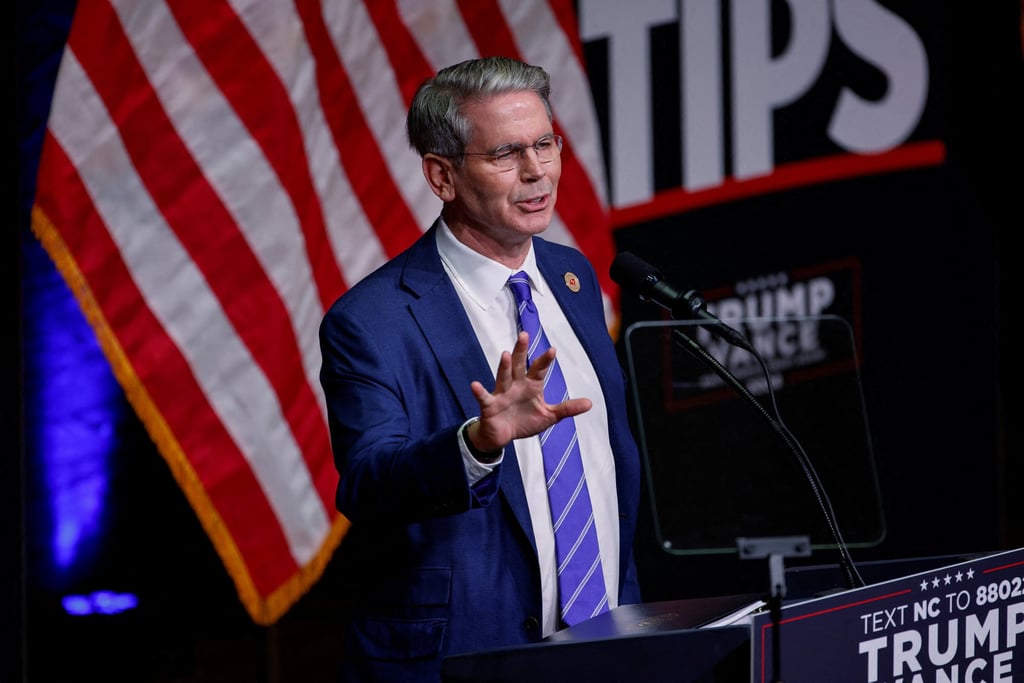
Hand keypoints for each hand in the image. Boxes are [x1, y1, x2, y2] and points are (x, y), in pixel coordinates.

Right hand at [467, 331, 591, 451]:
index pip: (539, 370)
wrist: (503, 436)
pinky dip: (479, 392)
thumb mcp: (549, 416)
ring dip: (504, 366)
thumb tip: (590, 403)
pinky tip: (475, 385)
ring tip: (506, 354)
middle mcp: (516, 385)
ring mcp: (502, 393)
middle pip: (518, 365)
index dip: (545, 360)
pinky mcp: (490, 405)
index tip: (552, 350)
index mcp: (531, 386)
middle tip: (524, 335)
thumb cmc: (525, 421)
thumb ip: (567, 409)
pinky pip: (484, 397)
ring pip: (503, 377)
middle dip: (521, 351)